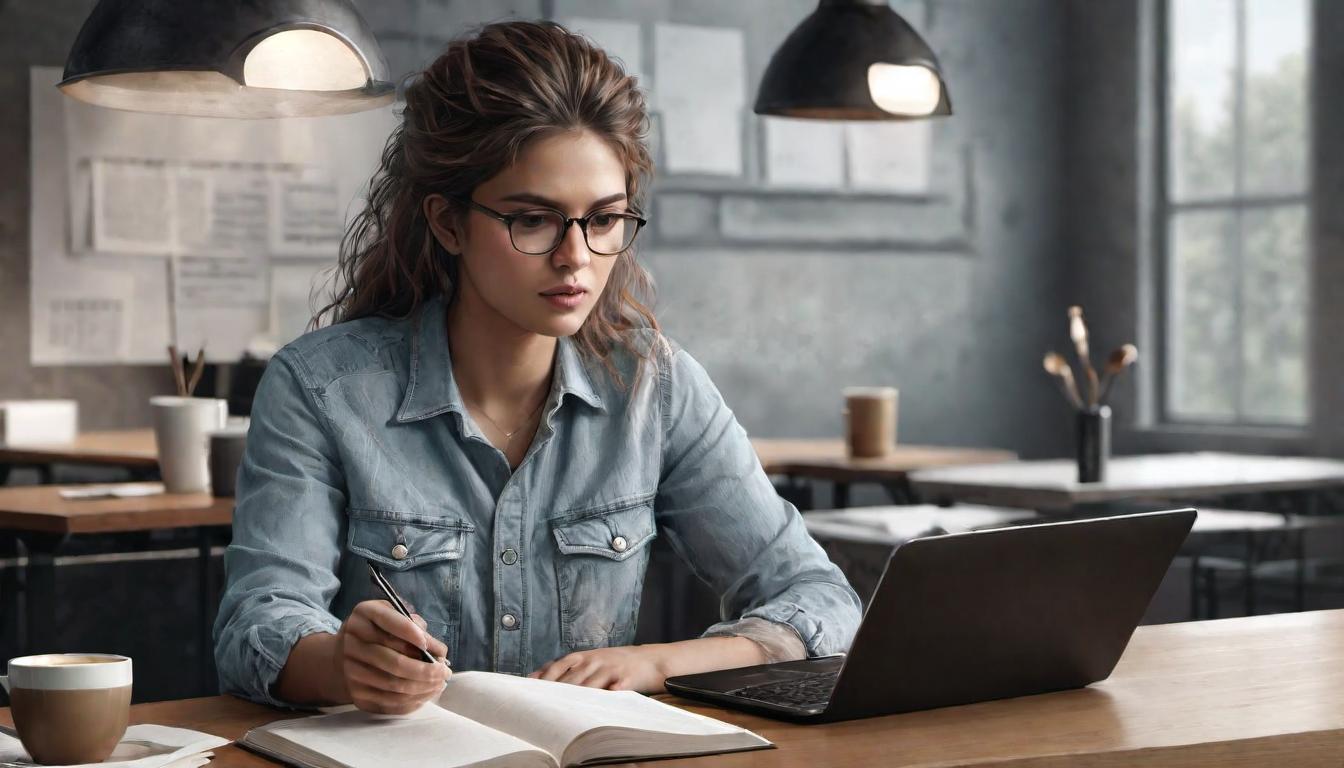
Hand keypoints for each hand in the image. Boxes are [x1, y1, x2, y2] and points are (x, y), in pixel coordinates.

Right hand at [333, 600, 450, 713]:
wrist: (343, 655)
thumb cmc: (380, 631)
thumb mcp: (394, 616)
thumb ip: (416, 626)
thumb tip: (439, 650)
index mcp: (364, 614)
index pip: (390, 621)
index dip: (414, 634)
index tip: (436, 646)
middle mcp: (353, 641)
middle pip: (395, 661)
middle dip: (427, 670)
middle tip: (445, 672)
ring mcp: (351, 669)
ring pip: (394, 685)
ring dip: (423, 687)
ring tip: (440, 684)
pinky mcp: (356, 693)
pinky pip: (389, 702)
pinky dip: (412, 701)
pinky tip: (426, 694)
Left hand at [528, 646, 667, 692]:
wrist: (649, 660)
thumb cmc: (612, 664)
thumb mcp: (589, 660)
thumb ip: (565, 668)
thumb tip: (534, 676)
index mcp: (584, 656)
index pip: (559, 665)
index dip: (546, 678)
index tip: (532, 690)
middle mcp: (595, 660)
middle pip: (572, 678)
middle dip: (557, 692)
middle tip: (543, 705)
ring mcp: (611, 669)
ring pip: (591, 685)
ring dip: (578, 696)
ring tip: (565, 708)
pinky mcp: (627, 679)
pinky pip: (616, 688)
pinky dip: (610, 694)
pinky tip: (604, 700)